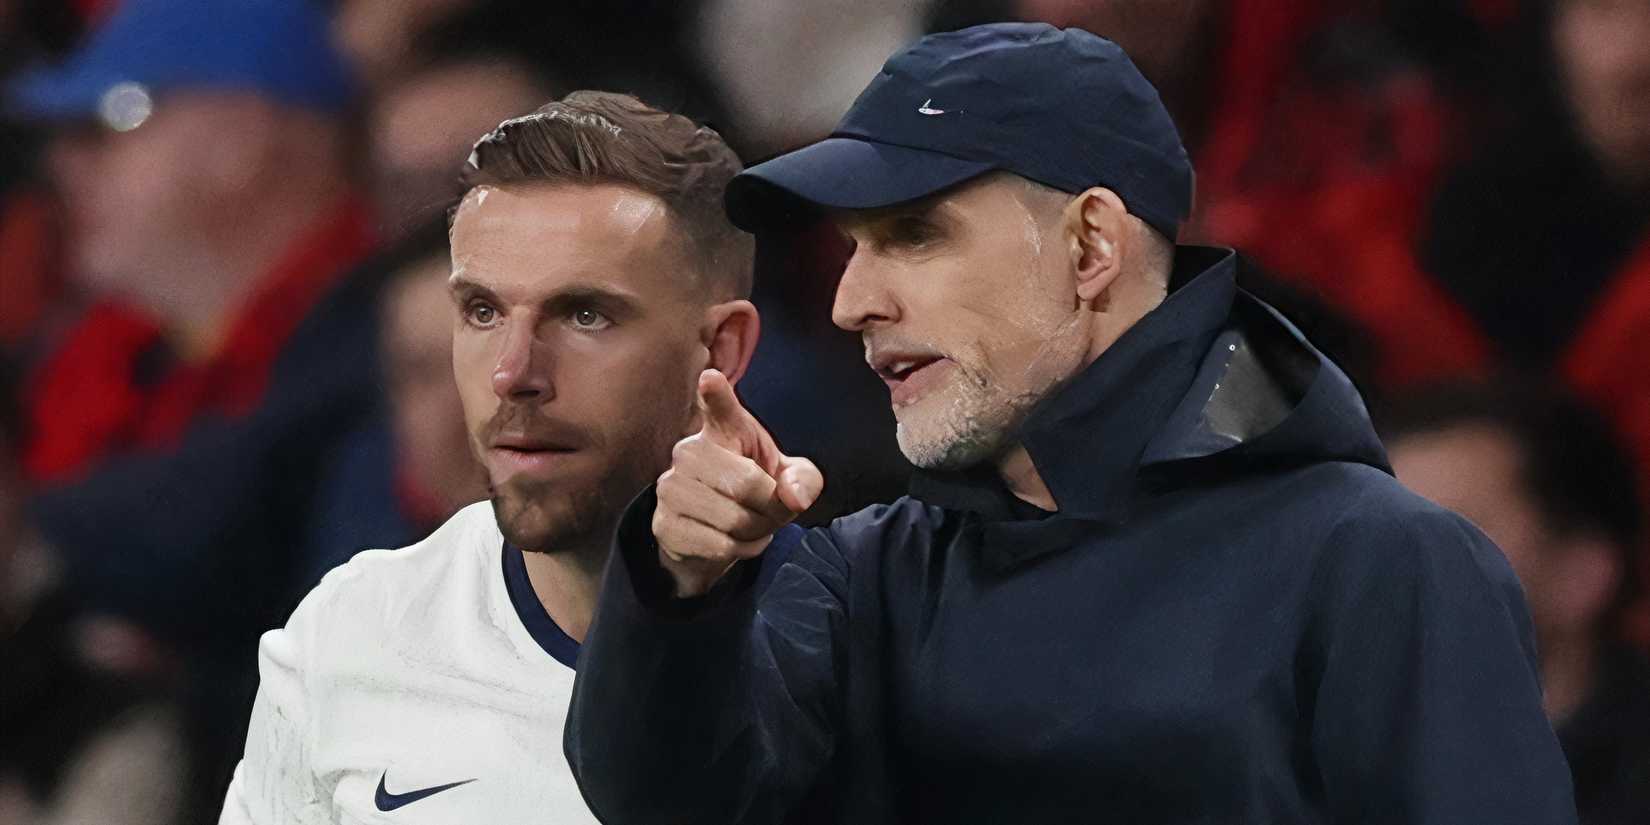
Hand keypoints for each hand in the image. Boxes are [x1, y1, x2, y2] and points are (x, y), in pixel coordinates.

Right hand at [652, 369, 822, 596]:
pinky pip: (720, 546)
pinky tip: (732, 542)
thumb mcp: (791, 481)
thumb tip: (794, 496)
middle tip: (768, 510)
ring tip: (749, 525)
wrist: (715, 535)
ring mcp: (670, 487)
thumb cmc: (754, 494)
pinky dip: (740, 551)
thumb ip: (804, 480)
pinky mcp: (663, 524)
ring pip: (735, 520)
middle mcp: (689, 451)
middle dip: (771, 508)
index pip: (719, 406)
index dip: (716, 393)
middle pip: (747, 484)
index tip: (711, 379)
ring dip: (756, 532)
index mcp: (724, 429)